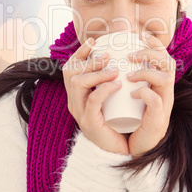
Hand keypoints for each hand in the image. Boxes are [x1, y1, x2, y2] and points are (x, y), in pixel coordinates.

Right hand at [62, 38, 129, 155]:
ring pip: (79, 84)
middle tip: (108, 56)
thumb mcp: (111, 97)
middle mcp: (74, 102)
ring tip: (115, 70)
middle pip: (71, 73)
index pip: (70, 68)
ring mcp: (80, 114)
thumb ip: (110, 80)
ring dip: (97, 73)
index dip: (79, 53)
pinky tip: (117, 85)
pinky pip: (92, 101)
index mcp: (77, 94)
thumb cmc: (118, 120)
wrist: (120, 149)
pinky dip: (104, 89)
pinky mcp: (90, 124)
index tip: (94, 42)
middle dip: (89, 60)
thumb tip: (119, 56)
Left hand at [126, 33, 175, 158]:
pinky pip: (156, 101)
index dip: (156, 44)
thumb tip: (110, 57)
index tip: (140, 35)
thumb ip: (126, 78)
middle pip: (168, 63)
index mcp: (159, 84)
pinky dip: (144, 93)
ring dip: (146, 72)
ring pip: (165, 79)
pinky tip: (133, 93)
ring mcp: (164, 106)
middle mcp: (166, 92)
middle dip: (150, 54)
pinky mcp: (158, 121)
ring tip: (129, 75)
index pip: (164, 57)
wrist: (136, 146)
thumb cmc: (131, 117)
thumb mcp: (130, 93)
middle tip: (131, 55)